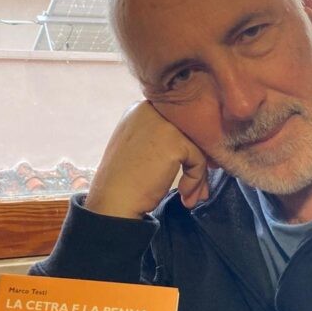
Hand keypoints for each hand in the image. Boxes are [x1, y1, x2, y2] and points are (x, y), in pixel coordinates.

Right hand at [84, 101, 209, 218]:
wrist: (112, 201)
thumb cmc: (124, 181)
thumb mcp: (138, 146)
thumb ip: (160, 137)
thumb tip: (198, 142)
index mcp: (140, 109)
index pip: (176, 122)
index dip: (184, 148)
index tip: (185, 170)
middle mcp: (151, 110)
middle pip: (188, 132)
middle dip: (194, 161)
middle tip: (193, 187)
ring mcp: (163, 124)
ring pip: (197, 146)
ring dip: (197, 175)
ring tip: (190, 196)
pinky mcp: (175, 142)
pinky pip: (199, 160)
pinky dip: (195, 181)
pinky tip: (184, 195)